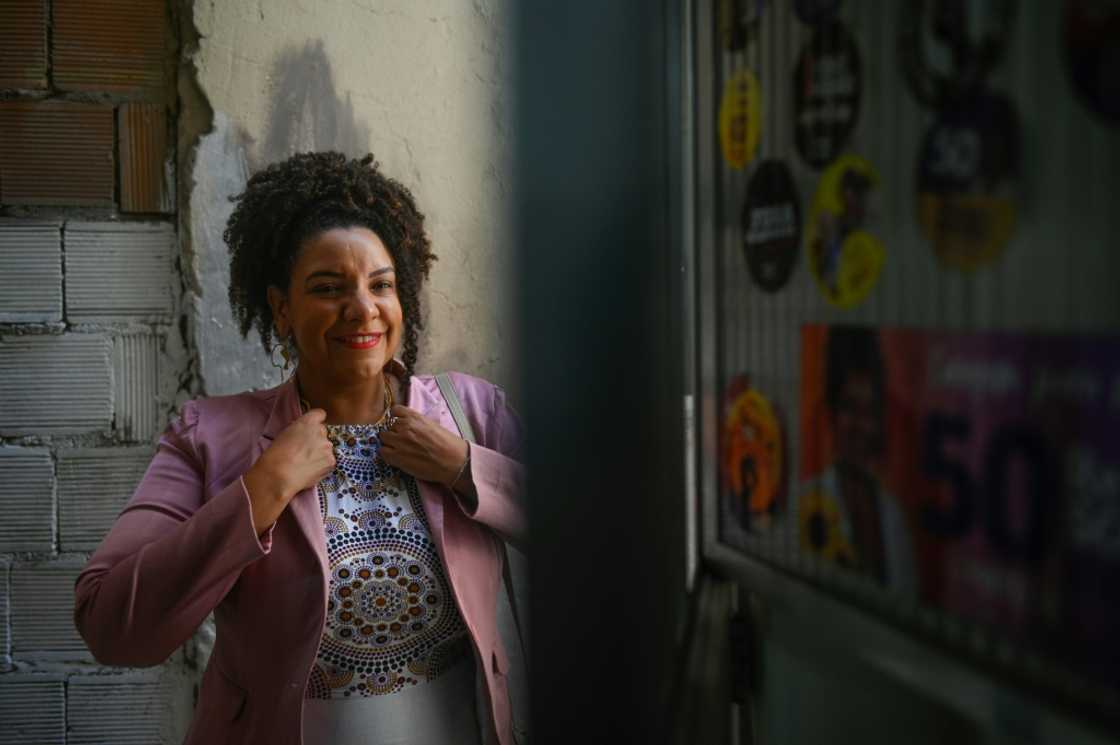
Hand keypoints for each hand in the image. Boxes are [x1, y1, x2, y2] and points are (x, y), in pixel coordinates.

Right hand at [243, 409, 334, 534]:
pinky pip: (329, 463)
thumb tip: (305, 432)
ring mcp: (327, 446)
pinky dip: (321, 468)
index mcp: (306, 421)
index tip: (310, 430)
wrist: (277, 476)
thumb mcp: (281, 437)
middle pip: (323, 433)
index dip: (315, 422)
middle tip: (301, 454)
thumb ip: (296, 431)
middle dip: (316, 442)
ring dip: (319, 456)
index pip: (319, 413)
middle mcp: (320, 431)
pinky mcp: (330, 462)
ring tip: (302, 465)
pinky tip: (307, 473)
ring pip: (327, 449)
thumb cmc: (271, 457)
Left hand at [380, 405, 469, 487]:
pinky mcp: (397, 457)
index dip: (396, 418)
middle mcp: (404, 427)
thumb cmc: (448, 444)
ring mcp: (399, 442)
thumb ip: (417, 423)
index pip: (395, 410)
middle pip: (388, 426)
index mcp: (414, 417)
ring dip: (389, 442)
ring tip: (399, 449)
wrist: (453, 461)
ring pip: (383, 438)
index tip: (399, 423)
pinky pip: (383, 452)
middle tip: (402, 440)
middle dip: (394, 432)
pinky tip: (396, 457)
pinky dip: (387, 454)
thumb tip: (407, 425)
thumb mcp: (432, 425)